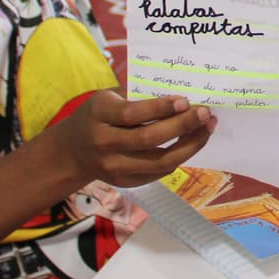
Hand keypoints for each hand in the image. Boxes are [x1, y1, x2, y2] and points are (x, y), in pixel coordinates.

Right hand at [35, 89, 215, 189]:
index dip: (161, 108)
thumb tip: (181, 96)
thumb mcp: (109, 98)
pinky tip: (192, 143)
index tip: (186, 101)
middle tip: (206, 114)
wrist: (72, 152)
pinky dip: (179, 157)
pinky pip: (159, 172)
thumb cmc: (98, 116)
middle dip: (183, 126)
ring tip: (206, 129)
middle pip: (149, 139)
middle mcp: (104, 143)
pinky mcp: (124, 182)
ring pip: (159, 161)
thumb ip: (138, 96)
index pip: (132, 114)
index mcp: (99, 115)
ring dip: (190, 146)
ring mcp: (114, 167)